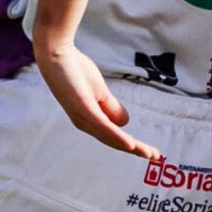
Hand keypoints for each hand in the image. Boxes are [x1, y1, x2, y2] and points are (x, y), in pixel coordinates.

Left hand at [35, 40, 161, 160]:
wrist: (55, 54)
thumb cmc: (74, 70)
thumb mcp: (99, 91)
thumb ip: (111, 107)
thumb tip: (125, 122)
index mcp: (88, 120)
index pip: (113, 138)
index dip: (133, 146)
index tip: (151, 152)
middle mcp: (84, 123)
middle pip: (114, 142)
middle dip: (136, 151)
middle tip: (156, 157)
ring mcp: (83, 116)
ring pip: (111, 137)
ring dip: (132, 147)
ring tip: (149, 153)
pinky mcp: (83, 107)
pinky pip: (103, 125)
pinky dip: (117, 136)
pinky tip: (130, 144)